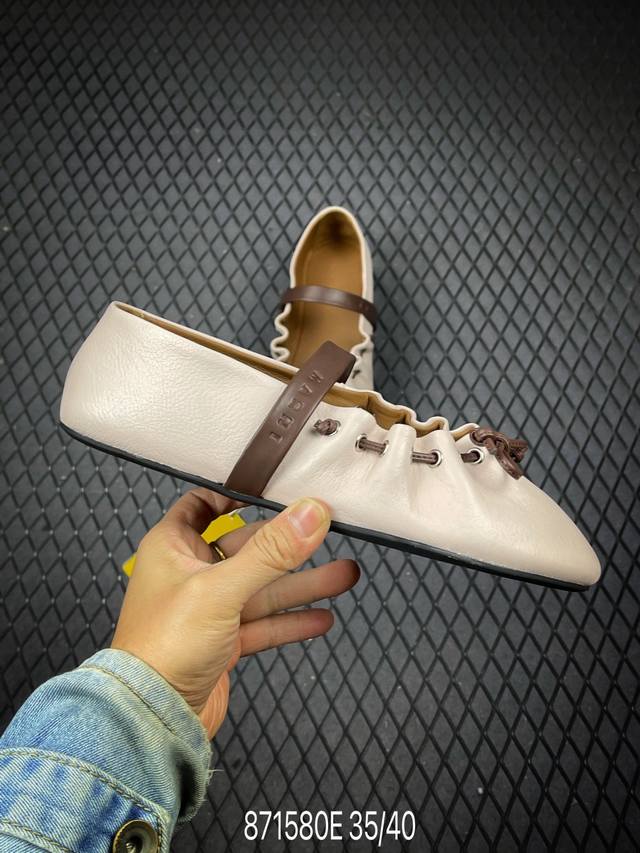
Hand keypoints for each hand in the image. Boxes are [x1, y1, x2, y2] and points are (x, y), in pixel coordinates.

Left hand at [111, 488, 358, 737]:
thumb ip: (271, 551)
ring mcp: (208, 610)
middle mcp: (190, 573)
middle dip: (291, 545)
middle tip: (330, 533)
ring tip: (345, 576)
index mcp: (173, 546)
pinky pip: (263, 624)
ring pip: (262, 588)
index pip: (204, 504)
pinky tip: (322, 618)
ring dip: (302, 584)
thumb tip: (312, 512)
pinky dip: (291, 621)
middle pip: (248, 548)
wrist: (150, 719)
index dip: (236, 493)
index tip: (275, 487)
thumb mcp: (222, 589)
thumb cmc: (165, 645)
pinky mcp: (223, 643)